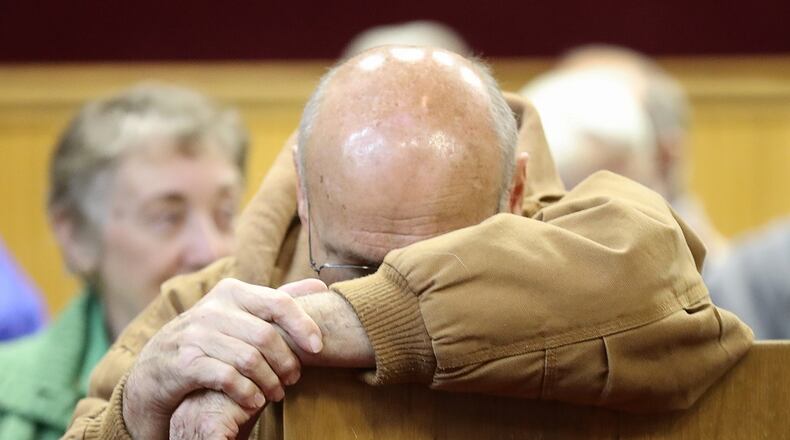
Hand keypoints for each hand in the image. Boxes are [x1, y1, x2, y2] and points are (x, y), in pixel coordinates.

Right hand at [123, 278, 326, 439]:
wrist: (157, 366)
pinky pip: (227, 378)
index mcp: (232, 291)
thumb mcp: (239, 312)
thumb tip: (321, 288)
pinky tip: (255, 401)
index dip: (303, 325)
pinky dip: (247, 392)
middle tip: (294, 379)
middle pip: (266, 336)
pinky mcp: (184, 362)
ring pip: (249, 359)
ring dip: (270, 381)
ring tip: (277, 393)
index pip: (278, 303)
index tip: (318, 348)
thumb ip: (277, 301)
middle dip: (287, 362)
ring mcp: (196, 335)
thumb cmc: (211, 339)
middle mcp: (213, 309)